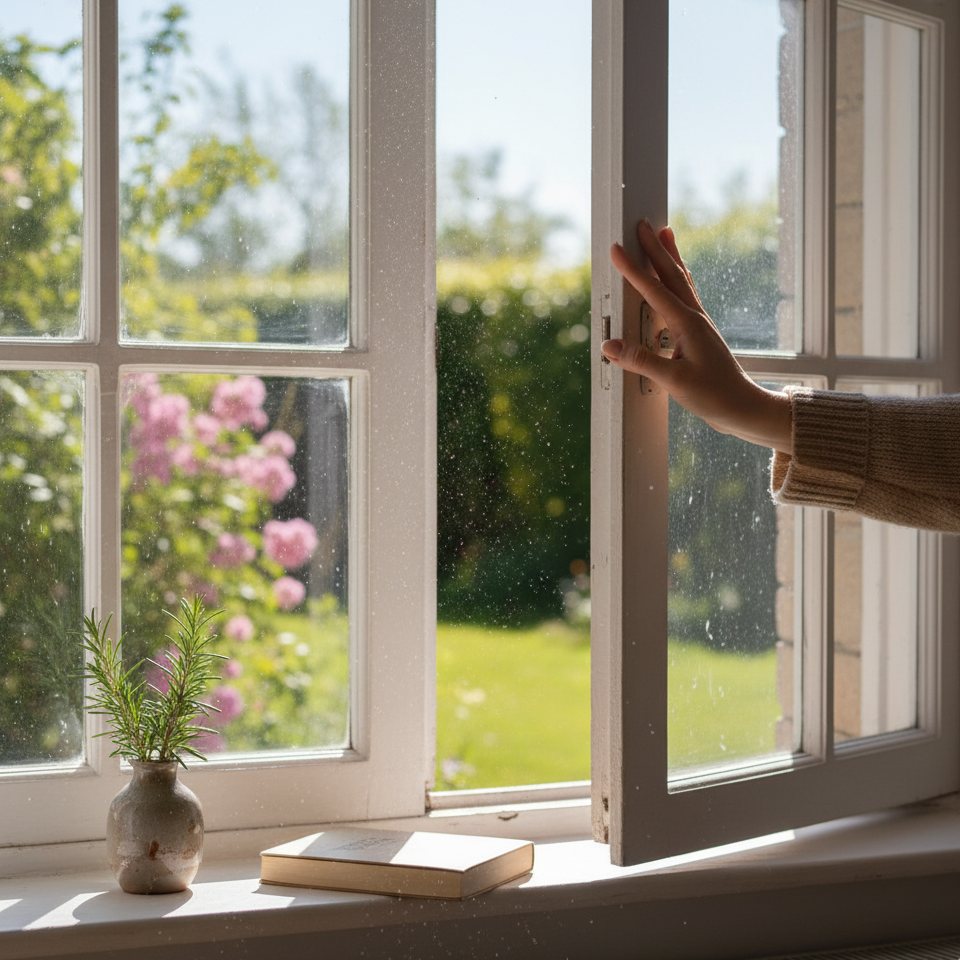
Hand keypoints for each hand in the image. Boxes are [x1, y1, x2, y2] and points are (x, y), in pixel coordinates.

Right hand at [602, 219, 792, 454]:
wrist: (743, 407)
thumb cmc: (714, 395)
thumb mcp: (674, 381)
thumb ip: (641, 361)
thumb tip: (610, 346)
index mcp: (688, 324)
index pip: (654, 290)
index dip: (633, 269)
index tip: (618, 249)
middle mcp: (695, 318)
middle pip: (672, 274)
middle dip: (655, 248)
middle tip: (642, 224)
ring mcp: (699, 324)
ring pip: (681, 281)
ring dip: (670, 257)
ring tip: (665, 235)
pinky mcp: (699, 334)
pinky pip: (685, 296)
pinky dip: (677, 279)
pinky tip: (675, 279)